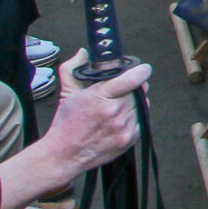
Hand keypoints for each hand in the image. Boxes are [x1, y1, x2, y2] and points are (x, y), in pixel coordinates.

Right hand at [39, 56, 147, 176]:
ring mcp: (123, 126)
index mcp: (101, 96)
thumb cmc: (66, 124)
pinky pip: (140, 121)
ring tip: (115, 109)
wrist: (64, 155)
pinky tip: (117, 122)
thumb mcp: (66, 93)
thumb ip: (72, 69)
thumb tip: (83, 53)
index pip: (132, 79)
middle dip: (133, 89)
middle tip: (120, 93)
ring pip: (142, 106)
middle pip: (138, 91)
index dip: (141, 71)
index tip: (143, 69)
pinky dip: (133, 119)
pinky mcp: (129, 139)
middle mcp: (115, 111)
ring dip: (133, 104)